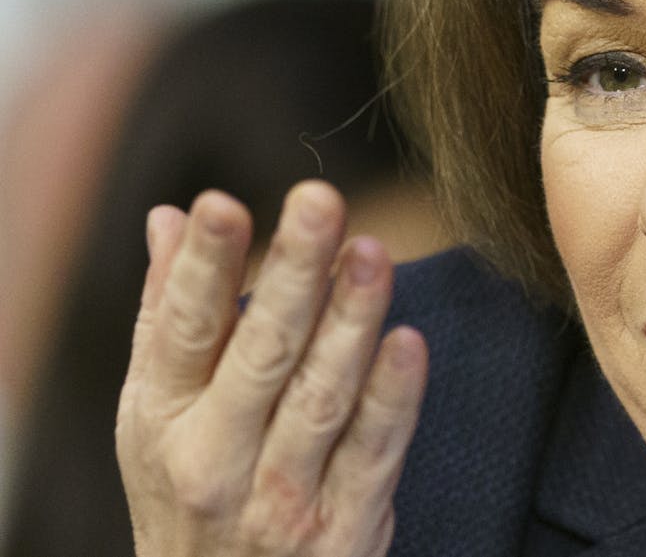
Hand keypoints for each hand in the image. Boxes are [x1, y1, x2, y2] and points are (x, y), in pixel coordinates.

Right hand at [116, 181, 427, 556]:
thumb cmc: (190, 490)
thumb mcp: (155, 415)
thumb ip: (167, 315)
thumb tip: (169, 218)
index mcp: (164, 419)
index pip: (183, 330)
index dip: (203, 266)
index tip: (221, 204)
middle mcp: (216, 460)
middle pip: (260, 353)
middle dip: (292, 274)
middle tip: (320, 201)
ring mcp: (281, 498)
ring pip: (321, 397)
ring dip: (351, 321)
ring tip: (371, 253)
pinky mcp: (343, 527)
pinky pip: (373, 452)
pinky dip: (393, 398)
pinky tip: (410, 342)